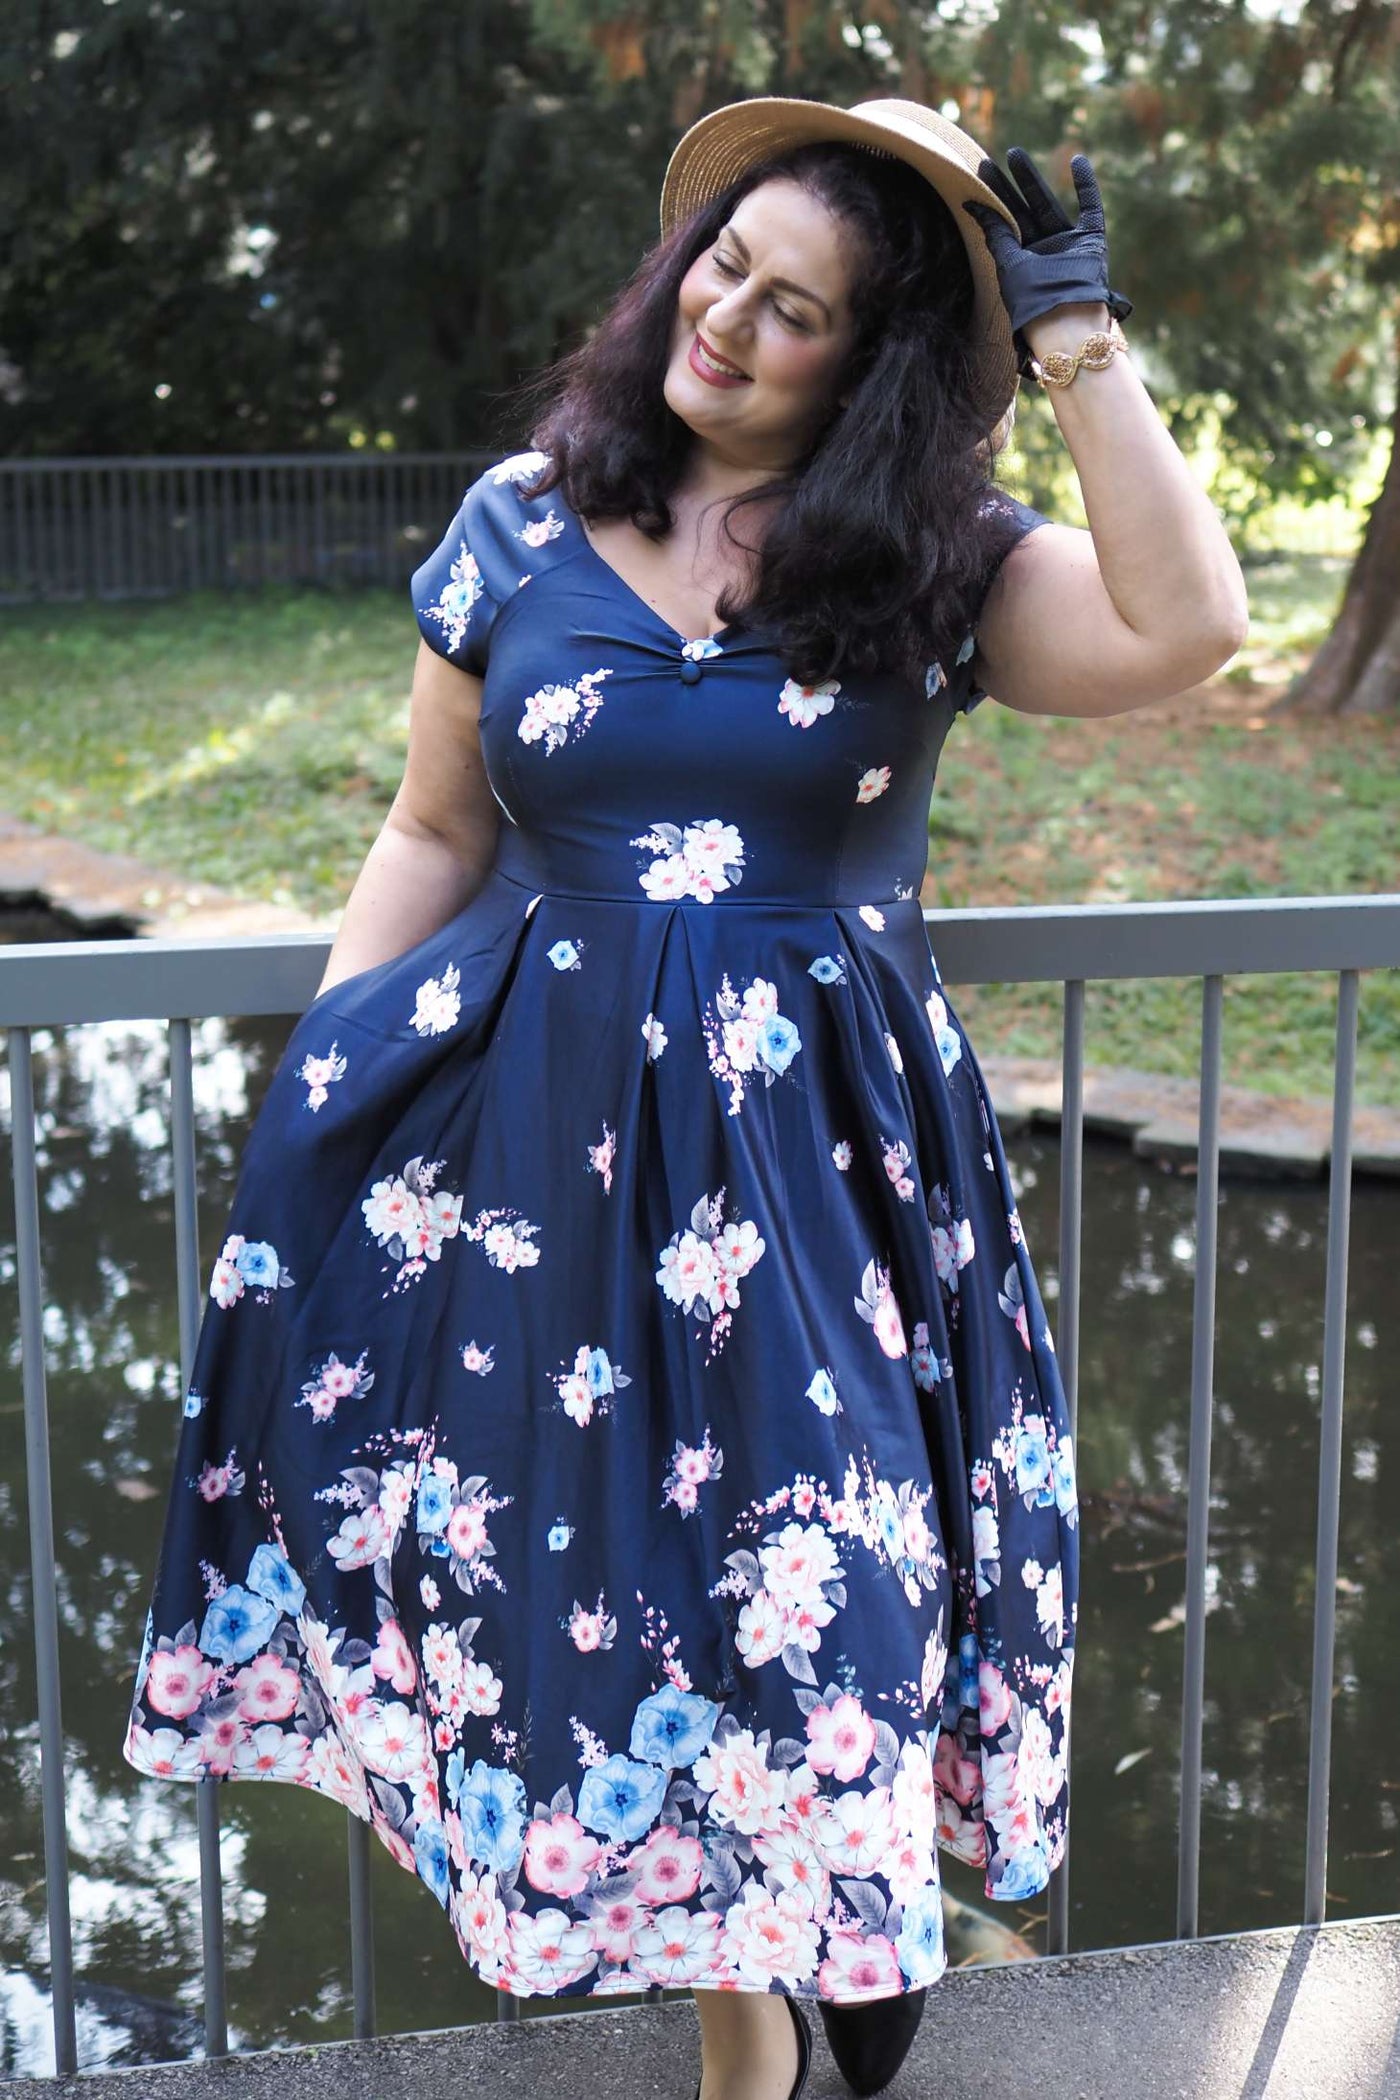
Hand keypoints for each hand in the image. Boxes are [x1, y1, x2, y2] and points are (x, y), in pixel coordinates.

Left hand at [962, 148, 1132, 377]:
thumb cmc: (1033, 301)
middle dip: (1008, 185)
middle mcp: (1043, 253)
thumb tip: (970, 204)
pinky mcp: (1092, 244)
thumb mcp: (1007, 265)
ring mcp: (1068, 247)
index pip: (1005, 223)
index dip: (992, 200)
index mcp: (1021, 262)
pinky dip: (1087, 185)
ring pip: (1047, 203)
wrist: (1066, 322)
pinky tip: (1077, 160)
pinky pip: (1091, 208)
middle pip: (1023, 211)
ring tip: (1015, 154)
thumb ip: (995, 233)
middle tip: (993, 159)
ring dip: (1031, 180)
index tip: (980, 173)